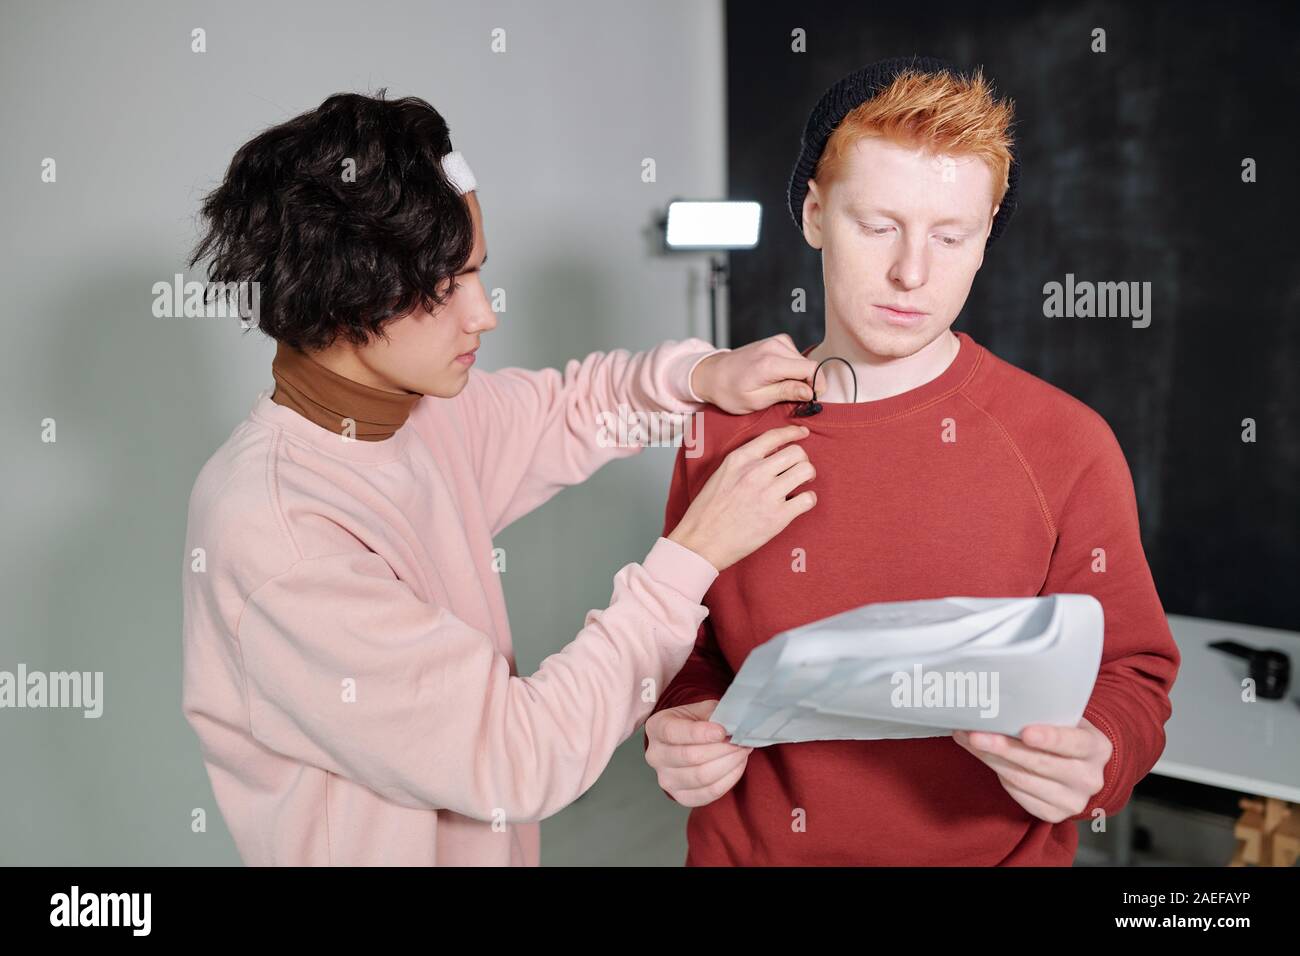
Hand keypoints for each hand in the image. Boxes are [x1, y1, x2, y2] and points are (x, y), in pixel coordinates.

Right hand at [645, 700, 752, 806]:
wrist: (687, 743)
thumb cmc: (694, 723)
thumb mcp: (700, 710)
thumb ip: (714, 714)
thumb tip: (733, 726)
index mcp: (657, 728)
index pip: (674, 733)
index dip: (700, 733)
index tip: (722, 731)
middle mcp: (656, 756)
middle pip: (690, 757)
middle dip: (721, 749)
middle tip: (740, 741)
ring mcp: (666, 780)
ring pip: (701, 777)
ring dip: (728, 764)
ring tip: (742, 751)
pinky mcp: (681, 797)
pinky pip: (708, 793)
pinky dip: (728, 780)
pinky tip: (737, 766)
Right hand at [668, 423, 816, 571]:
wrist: (701, 541)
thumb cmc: (707, 512)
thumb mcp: (720, 475)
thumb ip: (743, 463)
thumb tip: (769, 455)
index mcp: (739, 459)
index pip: (774, 436)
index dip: (793, 432)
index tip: (802, 434)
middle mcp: (755, 472)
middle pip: (797, 452)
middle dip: (802, 460)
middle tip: (798, 471)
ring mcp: (768, 494)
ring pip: (806, 471)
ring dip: (808, 477)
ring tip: (800, 486)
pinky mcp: (778, 517)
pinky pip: (808, 499)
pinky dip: (808, 500)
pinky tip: (798, 504)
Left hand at [690, 334, 821, 413]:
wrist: (712, 374)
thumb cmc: (729, 392)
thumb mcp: (756, 400)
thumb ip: (785, 393)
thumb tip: (810, 392)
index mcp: (770, 363)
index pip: (811, 369)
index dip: (817, 386)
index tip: (811, 400)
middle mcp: (775, 347)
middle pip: (809, 364)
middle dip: (808, 383)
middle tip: (793, 399)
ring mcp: (776, 341)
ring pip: (804, 361)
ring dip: (799, 376)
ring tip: (780, 388)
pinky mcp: (777, 340)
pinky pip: (795, 356)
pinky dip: (792, 368)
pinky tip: (778, 378)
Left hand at [952, 718, 1111, 822]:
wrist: (1080, 768)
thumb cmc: (1066, 735)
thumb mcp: (1067, 720)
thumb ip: (1045, 714)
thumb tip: (1000, 703)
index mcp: (1097, 748)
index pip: (1074, 743)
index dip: (1050, 738)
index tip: (1025, 732)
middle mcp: (1089, 778)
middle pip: (1040, 763)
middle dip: (1004, 748)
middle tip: (975, 735)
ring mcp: (1072, 801)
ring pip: (1022, 779)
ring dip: (990, 759)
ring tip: (968, 741)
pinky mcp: (1053, 814)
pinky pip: (1017, 793)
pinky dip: (997, 773)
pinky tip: (983, 757)